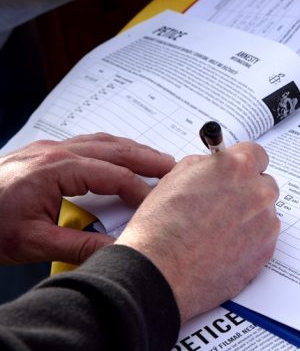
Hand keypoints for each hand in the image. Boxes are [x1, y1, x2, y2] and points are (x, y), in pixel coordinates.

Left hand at [0, 134, 174, 265]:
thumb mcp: (31, 242)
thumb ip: (78, 247)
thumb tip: (117, 251)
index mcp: (55, 169)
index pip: (112, 175)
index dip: (139, 189)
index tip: (157, 203)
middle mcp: (53, 151)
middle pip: (114, 148)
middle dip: (147, 158)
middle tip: (175, 168)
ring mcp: (45, 148)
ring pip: (100, 140)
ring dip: (131, 149)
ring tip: (155, 160)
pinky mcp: (39, 152)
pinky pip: (85, 142)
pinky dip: (109, 148)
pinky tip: (118, 156)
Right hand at [116, 142, 279, 321]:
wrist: (159, 272)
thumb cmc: (160, 227)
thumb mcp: (175, 178)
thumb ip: (204, 166)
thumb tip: (214, 166)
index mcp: (237, 167)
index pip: (256, 154)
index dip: (243, 164)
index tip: (235, 173)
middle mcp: (258, 192)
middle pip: (264, 184)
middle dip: (248, 191)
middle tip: (223, 206)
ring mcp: (266, 222)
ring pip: (264, 212)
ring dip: (249, 217)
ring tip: (217, 233)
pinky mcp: (267, 250)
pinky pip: (264, 238)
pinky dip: (249, 241)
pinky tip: (223, 249)